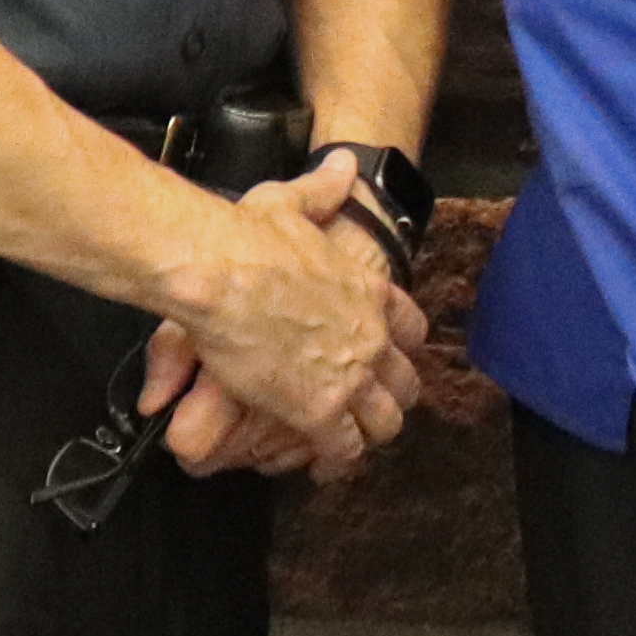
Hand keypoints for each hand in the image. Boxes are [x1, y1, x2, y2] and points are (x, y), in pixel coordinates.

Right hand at [148, 172, 419, 474]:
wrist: (225, 272)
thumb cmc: (251, 236)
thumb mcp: (293, 203)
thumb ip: (323, 189)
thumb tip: (345, 166)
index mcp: (370, 290)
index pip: (410, 326)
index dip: (404, 346)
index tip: (395, 356)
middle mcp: (373, 336)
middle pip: (405, 381)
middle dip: (396, 397)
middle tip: (379, 410)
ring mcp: (353, 376)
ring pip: (384, 421)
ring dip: (373, 433)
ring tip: (358, 445)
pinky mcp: (322, 410)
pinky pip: (345, 448)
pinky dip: (339, 461)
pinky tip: (328, 469)